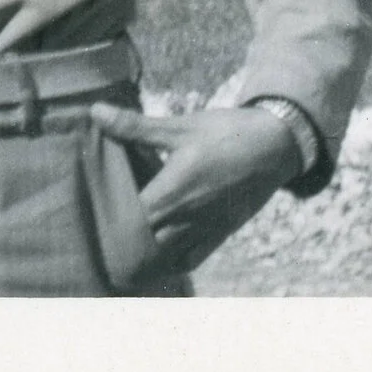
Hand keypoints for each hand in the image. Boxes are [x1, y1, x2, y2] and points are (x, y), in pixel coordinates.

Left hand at [89, 103, 305, 276]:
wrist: (275, 146)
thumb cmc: (226, 133)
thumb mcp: (179, 127)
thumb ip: (135, 127)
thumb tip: (96, 112)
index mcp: (170, 194)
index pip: (126, 221)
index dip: (109, 216)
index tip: (98, 204)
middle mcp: (184, 220)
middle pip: (140, 244)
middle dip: (123, 235)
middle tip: (108, 220)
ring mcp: (203, 231)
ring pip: (163, 256)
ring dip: (146, 249)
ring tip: (130, 234)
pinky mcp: (219, 235)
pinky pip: (189, 259)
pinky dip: (172, 258)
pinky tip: (162, 243)